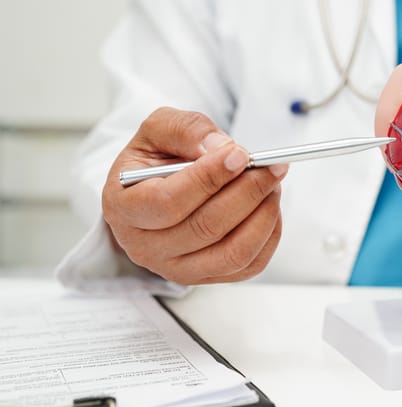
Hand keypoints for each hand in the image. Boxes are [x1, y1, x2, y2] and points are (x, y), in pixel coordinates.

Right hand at [102, 107, 287, 283]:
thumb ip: (185, 130)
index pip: (168, 202)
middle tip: (271, 166)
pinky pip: (249, 265)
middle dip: (247, 192)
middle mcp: (146, 247)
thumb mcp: (159, 129)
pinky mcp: (208, 277)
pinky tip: (269, 205)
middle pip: (206, 228)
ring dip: (263, 214)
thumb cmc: (158, 158)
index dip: (208, 178)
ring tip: (273, 182)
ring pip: (233, 252)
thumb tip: (221, 148)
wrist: (160, 187)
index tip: (240, 154)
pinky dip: (269, 234)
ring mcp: (177, 269)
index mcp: (124, 207)